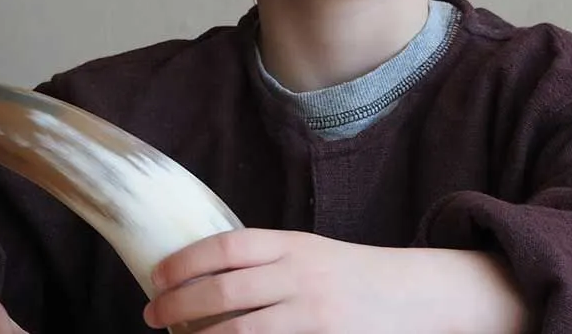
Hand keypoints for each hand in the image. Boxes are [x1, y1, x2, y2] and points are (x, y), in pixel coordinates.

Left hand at [144, 229, 528, 333]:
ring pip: (239, 332)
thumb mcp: (312, 255)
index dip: (185, 261)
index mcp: (295, 247)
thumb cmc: (356, 278)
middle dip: (178, 305)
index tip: (158, 276)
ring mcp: (312, 317)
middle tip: (153, 316)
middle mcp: (301, 278)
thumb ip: (268, 262)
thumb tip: (202, 276)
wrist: (418, 298)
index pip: (228, 246)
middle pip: (223, 291)